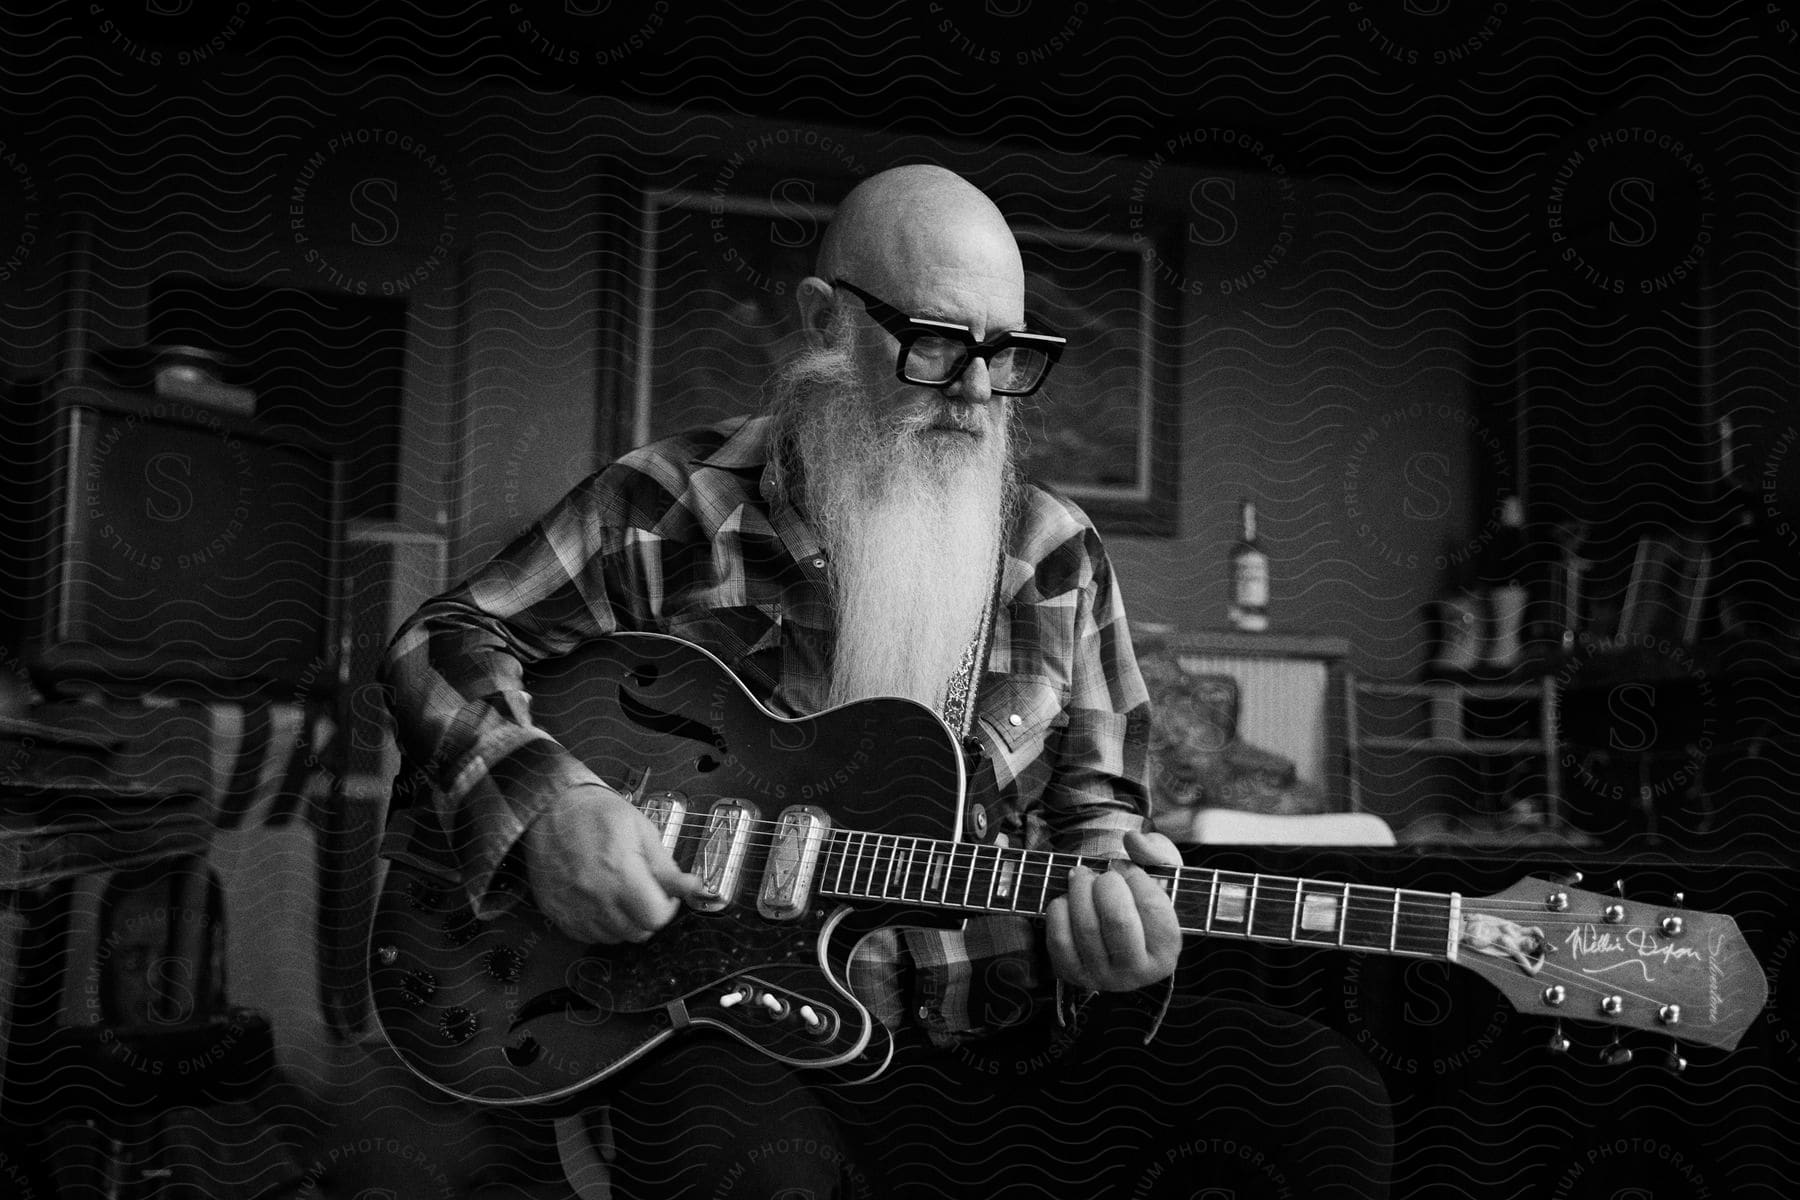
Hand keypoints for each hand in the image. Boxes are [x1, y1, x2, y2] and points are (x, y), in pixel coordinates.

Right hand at [523, 785, 701, 943]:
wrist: (547, 809)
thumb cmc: (595, 813)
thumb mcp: (640, 829)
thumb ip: (665, 865)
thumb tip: (692, 887)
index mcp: (620, 873)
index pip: (656, 918)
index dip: (668, 907)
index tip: (666, 894)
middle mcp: (595, 897)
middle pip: (638, 932)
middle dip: (648, 914)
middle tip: (644, 891)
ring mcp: (574, 910)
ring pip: (615, 938)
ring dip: (626, 921)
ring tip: (620, 892)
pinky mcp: (558, 915)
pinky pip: (590, 936)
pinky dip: (601, 924)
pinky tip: (600, 899)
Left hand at [1045, 830, 1182, 992]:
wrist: (1116, 922)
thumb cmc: (1142, 895)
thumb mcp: (1160, 871)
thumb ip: (1155, 851)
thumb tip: (1133, 840)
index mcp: (1166, 952)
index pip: (1153, 910)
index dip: (1136, 878)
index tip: (1125, 867)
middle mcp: (1137, 973)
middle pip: (1118, 921)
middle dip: (1106, 884)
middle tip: (1102, 874)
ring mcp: (1102, 977)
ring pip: (1086, 928)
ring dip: (1080, 890)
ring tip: (1082, 877)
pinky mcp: (1072, 973)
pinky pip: (1059, 940)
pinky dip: (1059, 910)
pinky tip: (1068, 899)